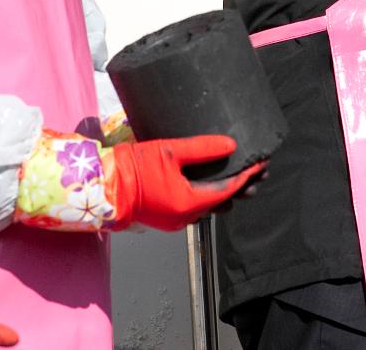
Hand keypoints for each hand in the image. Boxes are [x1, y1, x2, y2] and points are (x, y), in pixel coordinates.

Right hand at [111, 135, 268, 230]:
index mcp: (190, 203)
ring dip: (226, 191)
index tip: (262, 163)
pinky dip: (209, 195)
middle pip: (224, 202)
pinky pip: (196, 207)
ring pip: (210, 206)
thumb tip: (231, 145)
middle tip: (258, 171)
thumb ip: (202, 148)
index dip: (248, 176)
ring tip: (239, 174)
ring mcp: (176, 219)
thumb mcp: (170, 152)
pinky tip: (211, 180)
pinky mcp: (167, 216)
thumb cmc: (134, 168)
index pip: (230, 190)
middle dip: (243, 186)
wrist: (103, 186)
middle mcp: (186, 216)